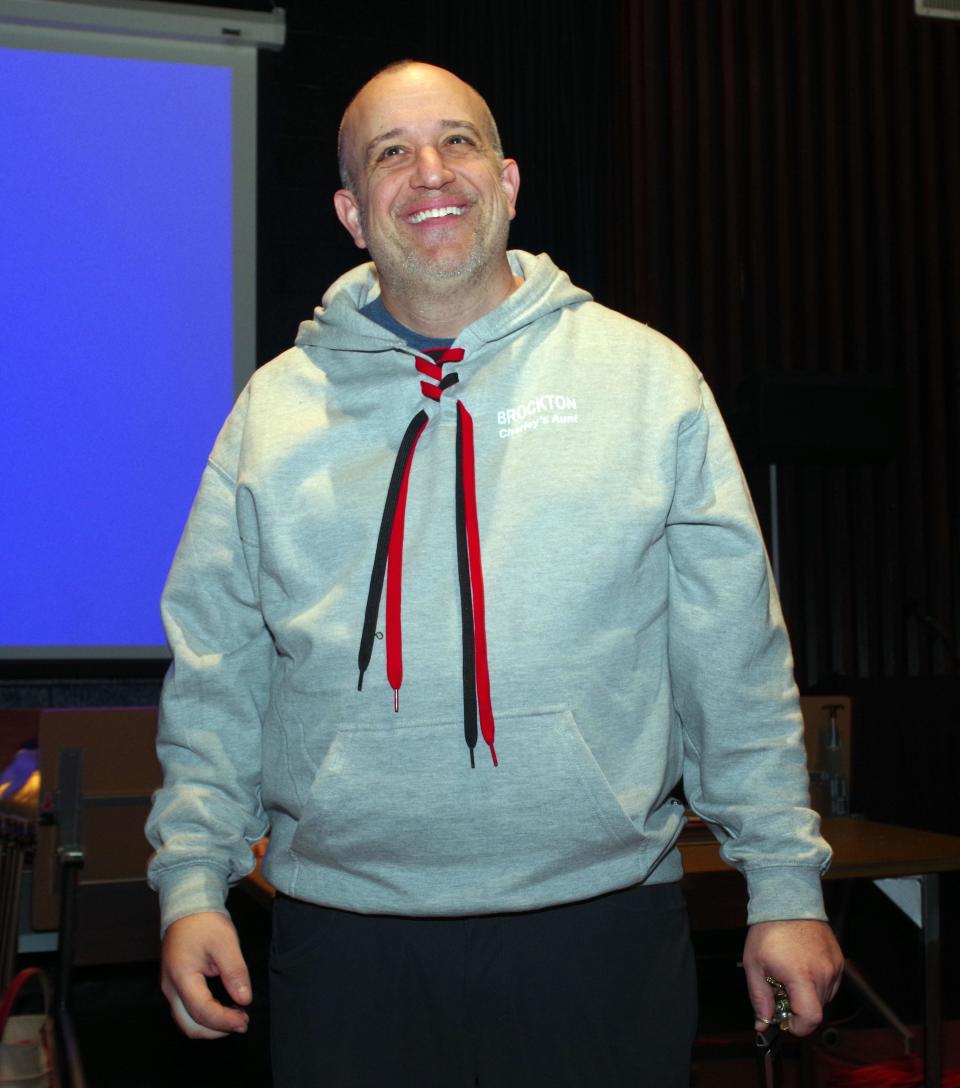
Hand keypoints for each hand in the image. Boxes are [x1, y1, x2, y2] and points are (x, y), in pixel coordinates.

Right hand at [161, 912, 251, 1038]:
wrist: (187, 906)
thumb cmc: (205, 922)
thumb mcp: (225, 942)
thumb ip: (235, 972)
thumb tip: (245, 1000)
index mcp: (181, 977)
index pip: (202, 1011)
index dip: (225, 1021)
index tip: (245, 1020)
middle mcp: (171, 988)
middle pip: (190, 1024)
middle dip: (216, 1030)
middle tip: (242, 1023)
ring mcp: (170, 987)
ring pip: (186, 1020)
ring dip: (210, 1025)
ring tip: (235, 1017)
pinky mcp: (175, 984)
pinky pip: (187, 1010)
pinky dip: (205, 1016)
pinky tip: (223, 1009)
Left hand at [742, 919, 843, 1036]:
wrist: (788, 901)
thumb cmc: (769, 930)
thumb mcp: (754, 965)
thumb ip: (759, 997)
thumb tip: (763, 1022)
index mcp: (801, 975)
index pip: (811, 1017)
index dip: (798, 1026)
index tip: (786, 1020)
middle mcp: (822, 973)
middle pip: (816, 1009)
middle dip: (798, 1008)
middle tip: (781, 991)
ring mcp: (834, 967)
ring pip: (824, 998)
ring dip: (808, 996)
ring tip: (791, 976)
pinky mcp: (839, 961)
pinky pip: (830, 984)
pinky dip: (817, 984)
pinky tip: (802, 968)